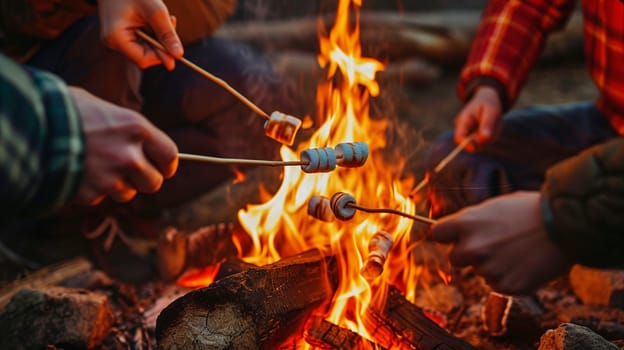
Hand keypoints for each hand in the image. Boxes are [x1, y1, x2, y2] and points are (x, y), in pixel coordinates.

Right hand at [69, 87, 177, 204]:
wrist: (30, 127)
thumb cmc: (64, 108)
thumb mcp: (103, 108)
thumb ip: (124, 127)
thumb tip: (137, 139)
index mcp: (137, 128)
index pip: (170, 154)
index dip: (167, 164)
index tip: (164, 168)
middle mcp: (129, 155)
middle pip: (154, 182)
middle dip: (145, 180)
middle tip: (133, 174)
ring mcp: (111, 177)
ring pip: (128, 194)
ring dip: (118, 186)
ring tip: (98, 168)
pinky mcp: (91, 194)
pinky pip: (100, 198)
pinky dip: (92, 190)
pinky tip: (79, 172)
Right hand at [98, 0, 182, 69]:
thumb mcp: (154, 11)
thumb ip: (167, 34)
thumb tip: (178, 56)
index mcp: (115, 38)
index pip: (143, 60)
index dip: (162, 56)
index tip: (177, 46)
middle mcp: (113, 43)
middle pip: (145, 55)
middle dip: (162, 43)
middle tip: (172, 21)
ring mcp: (116, 39)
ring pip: (146, 48)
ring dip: (160, 36)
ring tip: (166, 17)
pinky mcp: (122, 34)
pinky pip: (142, 40)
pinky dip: (153, 32)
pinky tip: (156, 18)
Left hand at [429, 192, 569, 294]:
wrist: (566, 226)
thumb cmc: (531, 210)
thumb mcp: (495, 207)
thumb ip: (473, 221)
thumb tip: (458, 231)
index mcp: (466, 223)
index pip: (436, 234)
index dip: (445, 236)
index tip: (451, 237)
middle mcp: (472, 248)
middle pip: (454, 258)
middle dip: (468, 254)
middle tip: (493, 245)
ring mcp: (488, 269)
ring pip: (481, 271)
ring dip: (493, 264)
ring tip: (518, 250)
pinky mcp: (506, 286)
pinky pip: (499, 284)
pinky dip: (510, 277)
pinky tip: (526, 263)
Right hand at [454, 86, 502, 150]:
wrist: (486, 100)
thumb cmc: (488, 103)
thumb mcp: (491, 110)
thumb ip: (487, 124)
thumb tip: (484, 139)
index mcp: (463, 121)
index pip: (458, 138)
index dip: (465, 145)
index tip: (476, 147)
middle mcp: (463, 130)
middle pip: (471, 144)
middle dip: (485, 139)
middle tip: (495, 125)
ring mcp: (469, 135)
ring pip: (481, 144)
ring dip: (491, 137)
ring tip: (494, 123)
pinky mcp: (476, 138)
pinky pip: (485, 143)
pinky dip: (492, 137)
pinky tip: (493, 126)